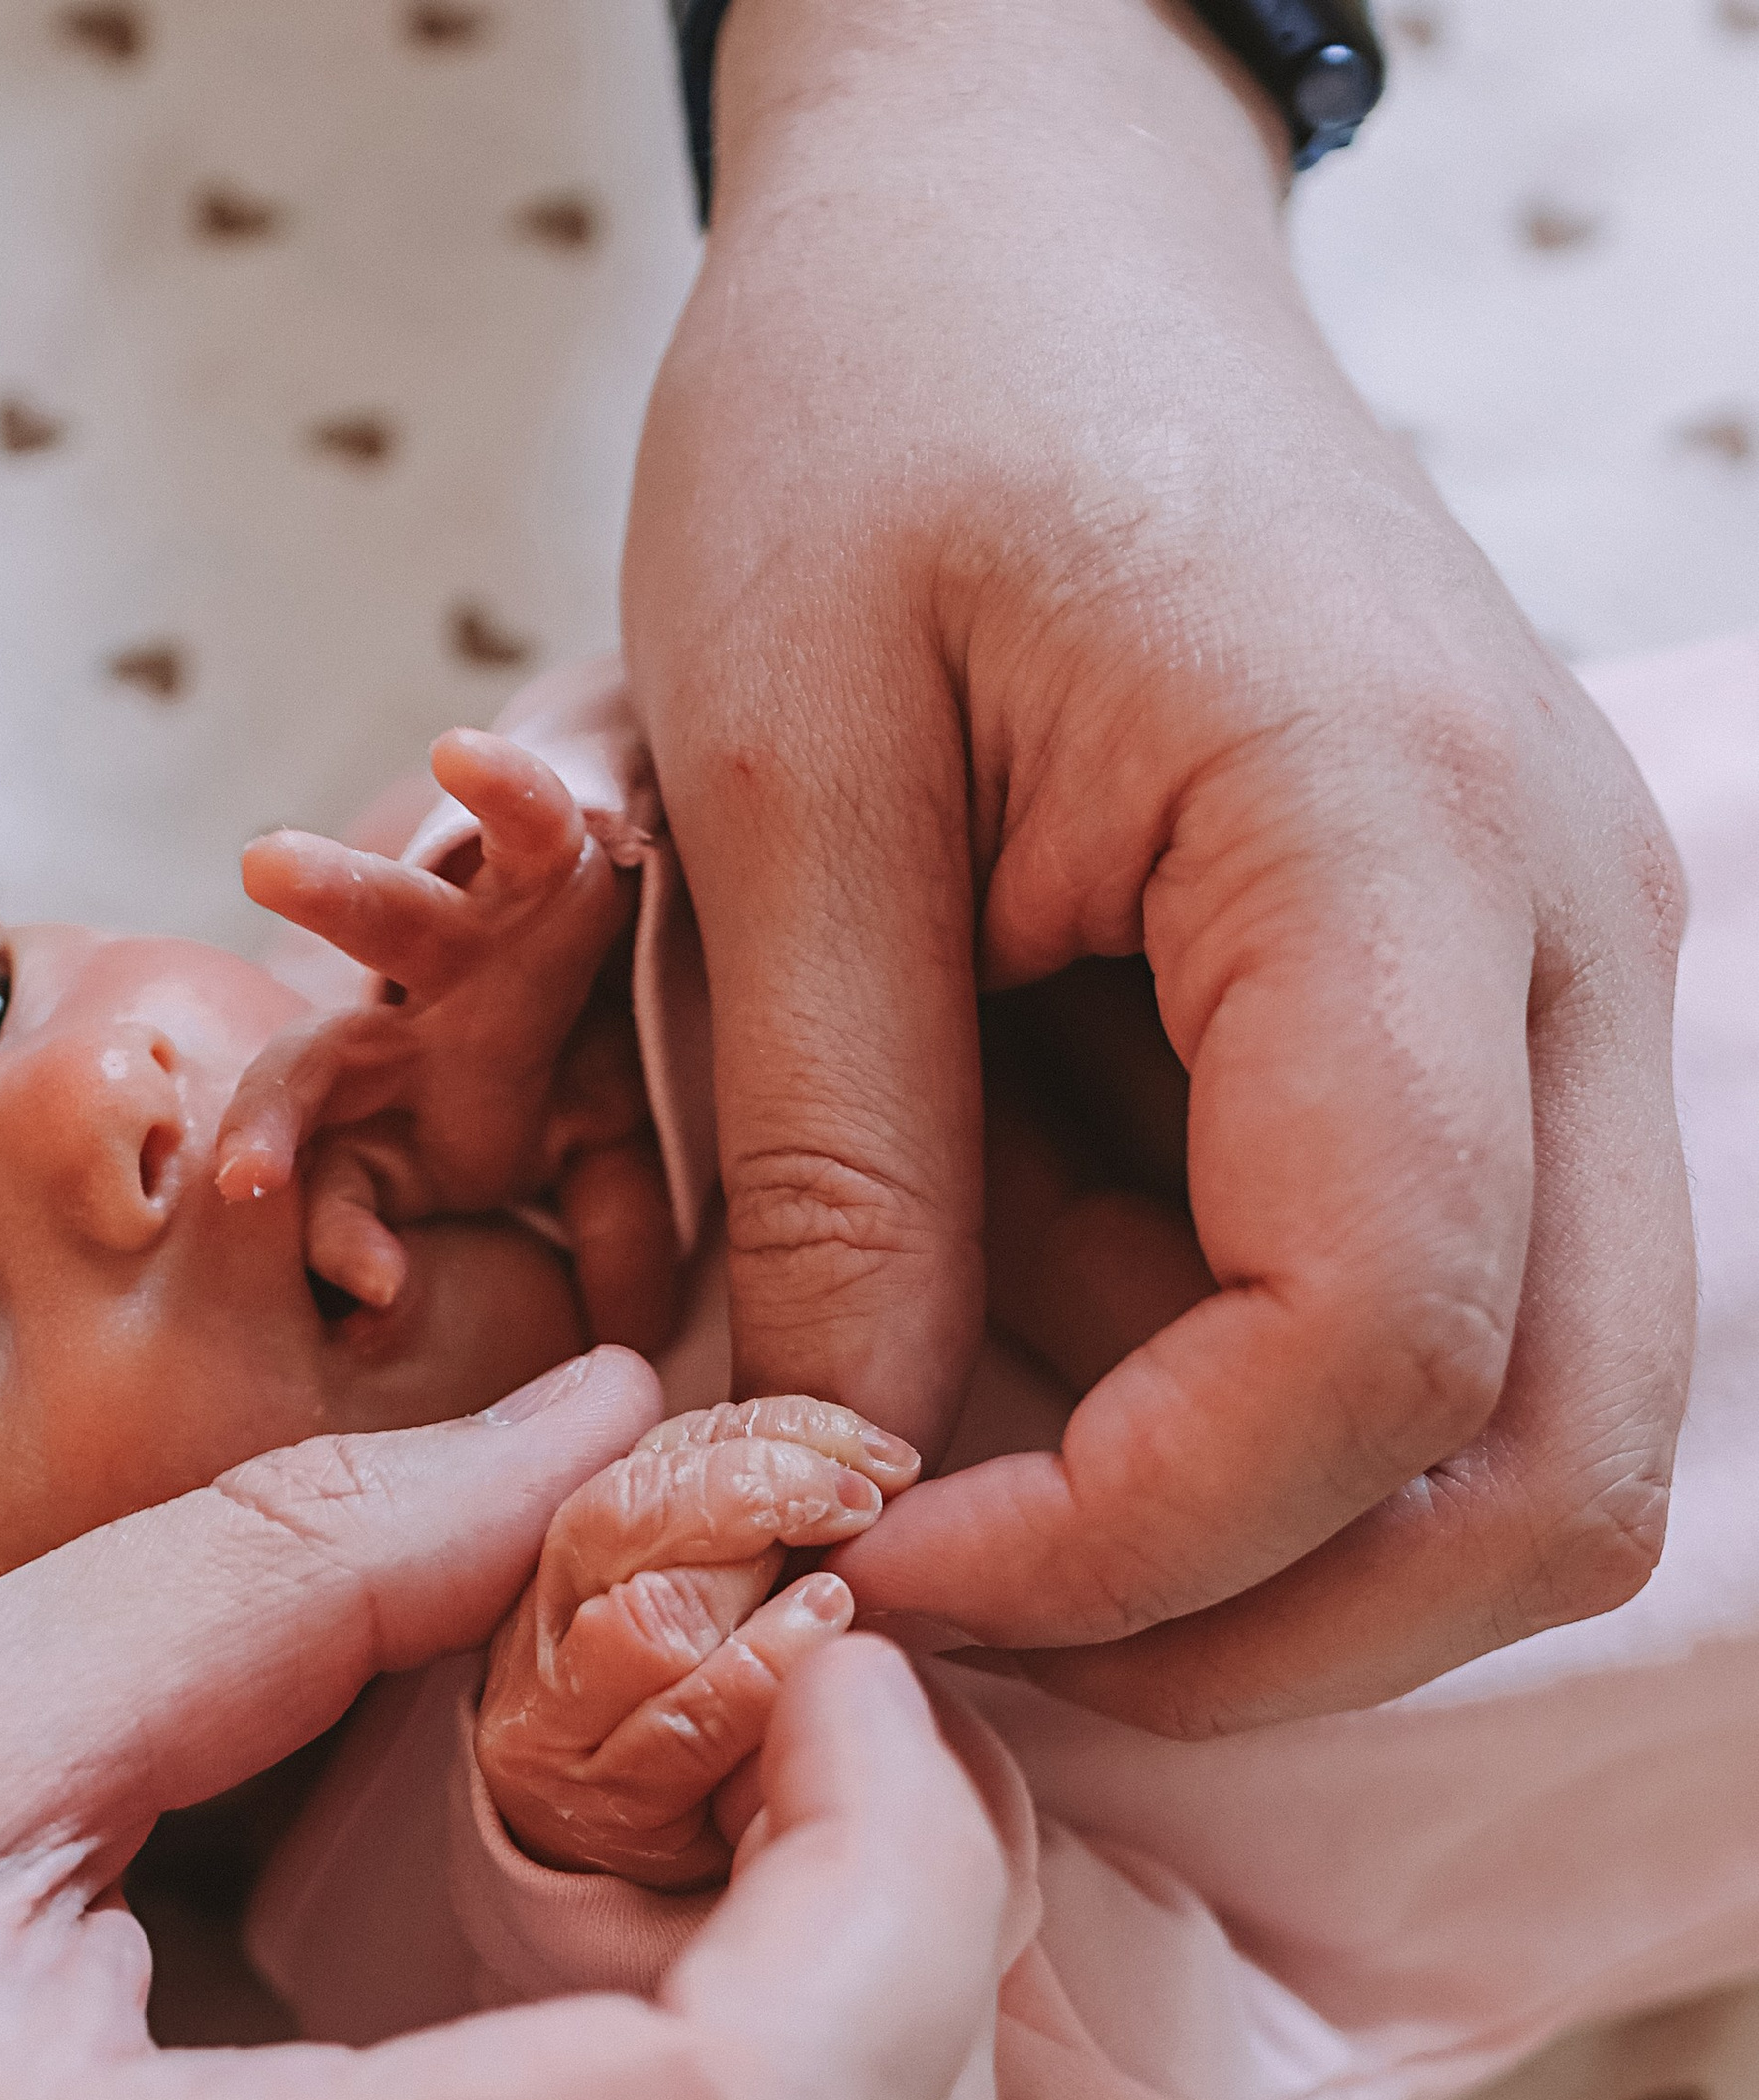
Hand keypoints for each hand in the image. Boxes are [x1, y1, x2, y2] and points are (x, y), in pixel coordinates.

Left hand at [223, 726, 681, 1351]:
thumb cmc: (598, 1044)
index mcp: (414, 1121)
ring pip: (381, 917)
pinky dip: (497, 786)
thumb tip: (631, 1351)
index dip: (348, 1245)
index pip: (346, 1195)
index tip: (374, 1299)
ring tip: (260, 865)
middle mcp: (414, 1027)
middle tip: (242, 1182)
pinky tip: (464, 755)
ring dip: (327, 894)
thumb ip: (607, 1247)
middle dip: (270, 1122)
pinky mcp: (531, 844)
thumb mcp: (600, 1164)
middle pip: (315, 1070)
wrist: (637, 878)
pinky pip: (518, 815)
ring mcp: (463, 931)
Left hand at [624, 0, 1693, 1730]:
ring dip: (1236, 1531)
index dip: (1126, 1543)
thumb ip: (833, 1159)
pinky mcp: (1495, 1036)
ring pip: (1527, 1444)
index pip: (1377, 1348)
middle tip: (938, 1600)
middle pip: (1541, 1476)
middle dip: (1237, 1625)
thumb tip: (829, 1494)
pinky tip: (1035, 1282)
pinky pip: (1440, 1332)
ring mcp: (1560, 998)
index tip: (864, 1562)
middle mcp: (1564, 942)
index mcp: (1390, 838)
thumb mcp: (777, 774)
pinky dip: (1233, 1410)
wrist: (1022, 231)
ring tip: (961, 1388)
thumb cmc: (880, 422)